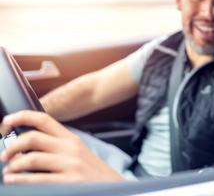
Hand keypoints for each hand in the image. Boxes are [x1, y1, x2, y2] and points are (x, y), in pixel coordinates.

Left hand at [1, 111, 123, 183]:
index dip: (22, 117)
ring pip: (32, 158)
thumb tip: (26, 144)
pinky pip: (37, 179)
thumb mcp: (77, 153)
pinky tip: (13, 180)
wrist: (112, 187)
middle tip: (4, 155)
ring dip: (13, 165)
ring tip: (8, 172)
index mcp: (70, 138)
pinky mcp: (69, 182)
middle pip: (33, 138)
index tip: (6, 121)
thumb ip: (57, 145)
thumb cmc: (91, 173)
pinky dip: (20, 180)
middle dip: (12, 146)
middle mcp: (70, 148)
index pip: (44, 119)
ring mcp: (70, 165)